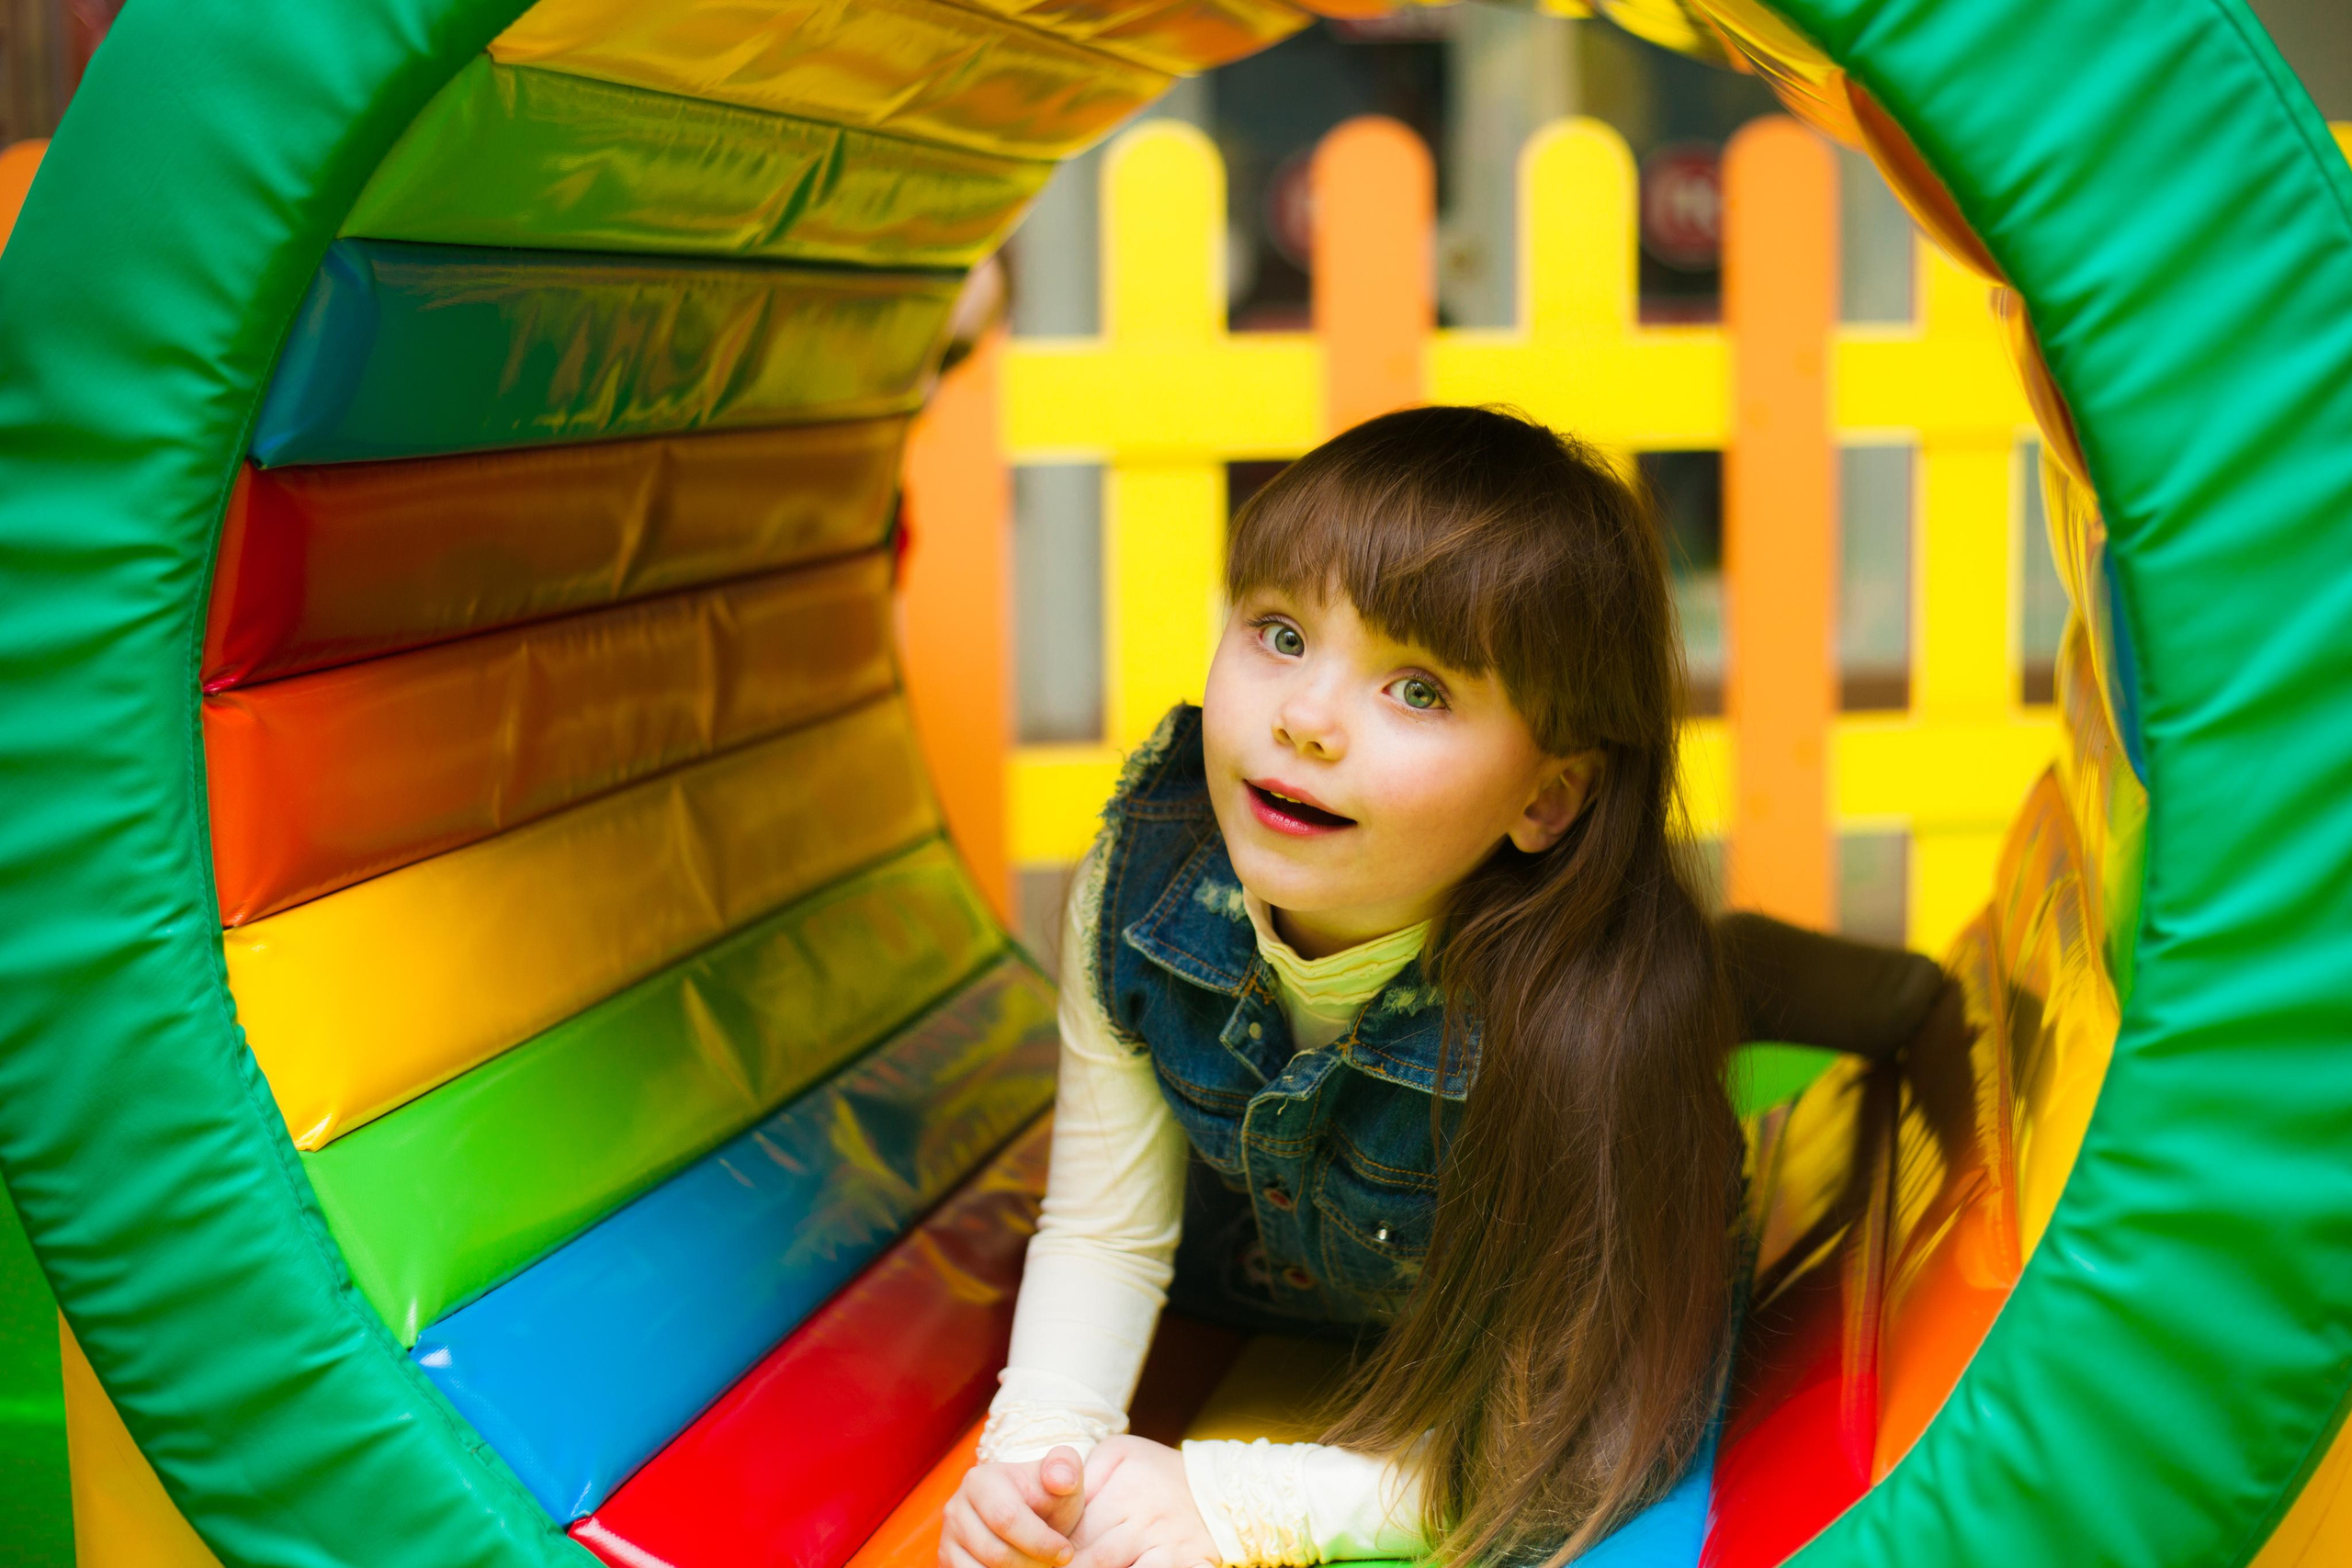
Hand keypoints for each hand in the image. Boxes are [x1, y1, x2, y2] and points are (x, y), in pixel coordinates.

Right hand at [941, 1446, 1085, 1567]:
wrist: (1030, 1515)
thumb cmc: (1047, 1499)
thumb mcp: (1062, 1480)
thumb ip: (1066, 1469)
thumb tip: (1060, 1479)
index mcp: (980, 1481)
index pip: (1007, 1519)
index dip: (1041, 1542)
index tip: (1065, 1552)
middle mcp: (956, 1508)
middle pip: (996, 1552)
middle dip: (1031, 1564)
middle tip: (1051, 1564)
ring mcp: (948, 1537)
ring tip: (1037, 1566)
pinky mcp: (947, 1559)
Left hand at [1067, 1436, 1220, 1567]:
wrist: (1219, 1484)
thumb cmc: (1157, 1471)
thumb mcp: (1119, 1454)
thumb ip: (1084, 1472)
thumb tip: (1054, 1495)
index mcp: (1123, 1493)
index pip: (1076, 1533)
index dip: (1057, 1551)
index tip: (1047, 1557)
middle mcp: (1146, 1521)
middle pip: (1096, 1561)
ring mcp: (1171, 1546)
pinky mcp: (1194, 1564)